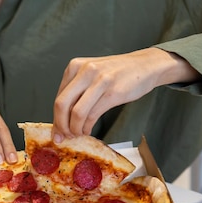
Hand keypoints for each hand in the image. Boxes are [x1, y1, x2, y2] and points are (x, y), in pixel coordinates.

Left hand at [52, 48, 201, 142]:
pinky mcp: (113, 92)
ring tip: (78, 134)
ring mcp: (99, 81)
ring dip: (74, 129)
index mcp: (75, 66)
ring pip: (76, 113)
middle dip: (61, 125)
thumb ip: (75, 92)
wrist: (145, 66)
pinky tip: (88, 130)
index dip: (56, 118)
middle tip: (64, 137)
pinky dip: (87, 127)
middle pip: (61, 105)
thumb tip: (60, 120)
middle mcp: (85, 71)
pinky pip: (92, 115)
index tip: (57, 131)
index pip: (58, 97)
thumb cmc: (116, 73)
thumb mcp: (90, 75)